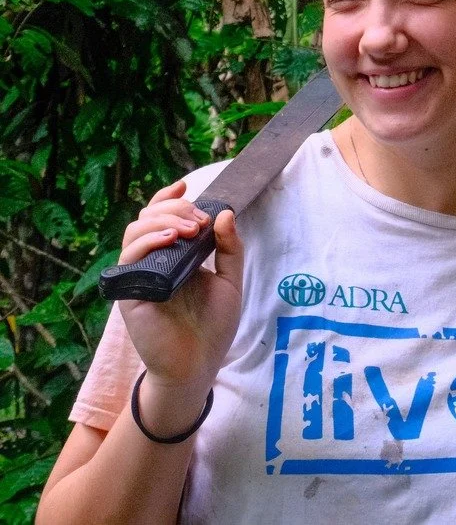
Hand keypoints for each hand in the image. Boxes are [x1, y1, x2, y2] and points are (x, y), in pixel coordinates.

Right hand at [115, 182, 243, 421]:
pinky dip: (148, 243)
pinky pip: (129, 260)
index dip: (168, 198)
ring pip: (134, 233)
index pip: (162, 218)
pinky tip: (170, 241)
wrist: (199, 366)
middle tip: (200, 222)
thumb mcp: (230, 279)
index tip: (187, 186)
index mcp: (175, 256)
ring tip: (189, 230)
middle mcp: (154, 263)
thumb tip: (225, 212)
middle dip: (174, 209)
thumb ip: (230, 247)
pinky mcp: (131, 294)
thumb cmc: (213, 326)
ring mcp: (140, 277)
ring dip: (162, 221)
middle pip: (147, 218)